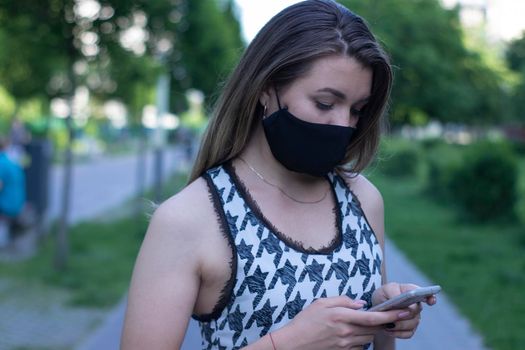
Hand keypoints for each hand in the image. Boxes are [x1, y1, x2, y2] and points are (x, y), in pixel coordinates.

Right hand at [271, 295, 409, 349]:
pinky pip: (360, 347)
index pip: (374, 317)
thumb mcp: (322, 303)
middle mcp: (347, 333)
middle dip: (383, 322)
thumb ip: (343, 301)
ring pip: (368, 338)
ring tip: (360, 323)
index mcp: (343, 317)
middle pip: (375, 329)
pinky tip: (351, 334)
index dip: (392, 315)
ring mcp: (346, 345)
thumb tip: (360, 304)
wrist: (294, 343)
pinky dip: (360, 339)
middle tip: (385, 315)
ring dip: (370, 331)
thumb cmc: (305, 321)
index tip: (404, 311)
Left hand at [372, 283, 436, 338]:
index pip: (425, 293)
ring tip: (387, 323)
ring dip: (399, 324)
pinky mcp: (410, 329)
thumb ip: (393, 293)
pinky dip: (396, 332)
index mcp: (410, 292)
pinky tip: (388, 329)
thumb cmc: (382, 297)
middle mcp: (415, 305)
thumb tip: (406, 306)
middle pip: (416, 312)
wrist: (376, 310)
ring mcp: (414, 318)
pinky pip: (407, 333)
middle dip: (405, 315)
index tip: (430, 301)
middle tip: (395, 316)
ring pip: (412, 324)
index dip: (430, 297)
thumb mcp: (383, 291)